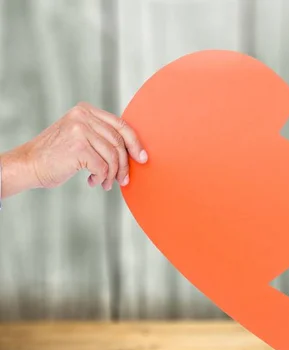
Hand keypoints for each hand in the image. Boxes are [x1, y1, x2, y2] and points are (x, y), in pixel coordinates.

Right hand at [0, 102, 146, 197]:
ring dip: (112, 174)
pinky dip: (101, 177)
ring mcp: (80, 130)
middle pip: (119, 142)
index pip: (121, 125)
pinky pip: (102, 166)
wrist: (28, 165)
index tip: (143, 158)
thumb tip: (135, 151)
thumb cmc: (57, 155)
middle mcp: (83, 116)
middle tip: (124, 179)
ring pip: (113, 156)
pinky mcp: (78, 147)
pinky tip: (93, 181)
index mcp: (86, 110)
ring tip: (105, 183)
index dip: (135, 143)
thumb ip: (102, 136)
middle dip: (124, 164)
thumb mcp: (80, 137)